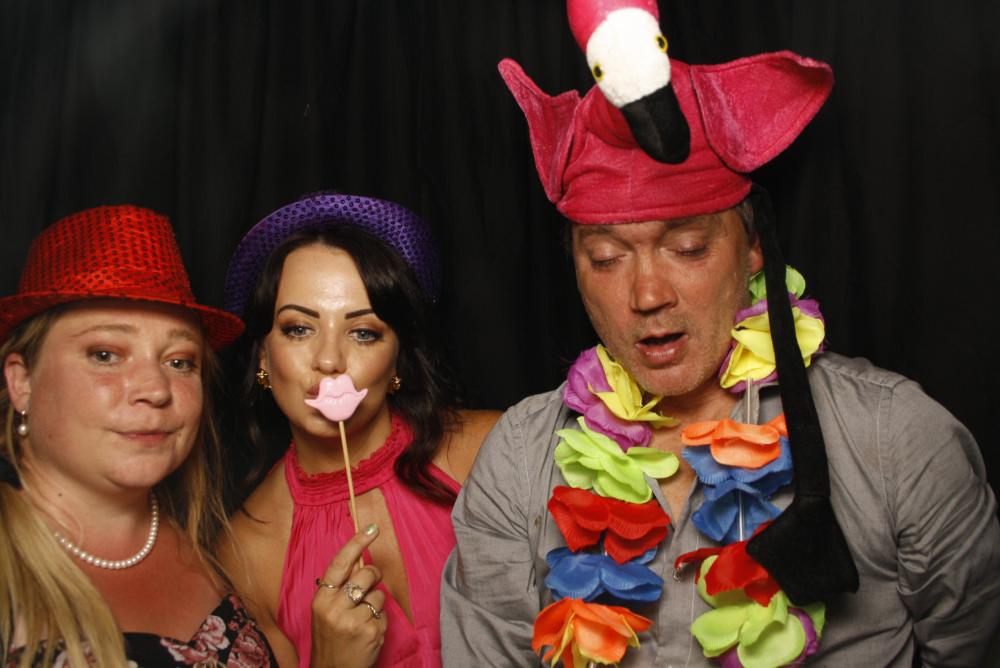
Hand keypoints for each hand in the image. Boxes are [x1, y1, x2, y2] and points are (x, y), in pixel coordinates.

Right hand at [310, 526, 386, 667]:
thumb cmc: (331, 638)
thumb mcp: (326, 611)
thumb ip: (339, 588)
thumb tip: (362, 561)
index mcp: (321, 599)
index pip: (340, 563)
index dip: (357, 543)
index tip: (373, 528)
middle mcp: (334, 608)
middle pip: (366, 574)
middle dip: (373, 576)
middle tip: (367, 588)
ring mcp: (353, 621)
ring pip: (379, 594)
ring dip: (376, 604)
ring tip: (363, 619)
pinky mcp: (370, 632)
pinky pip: (384, 613)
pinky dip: (380, 620)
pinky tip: (368, 632)